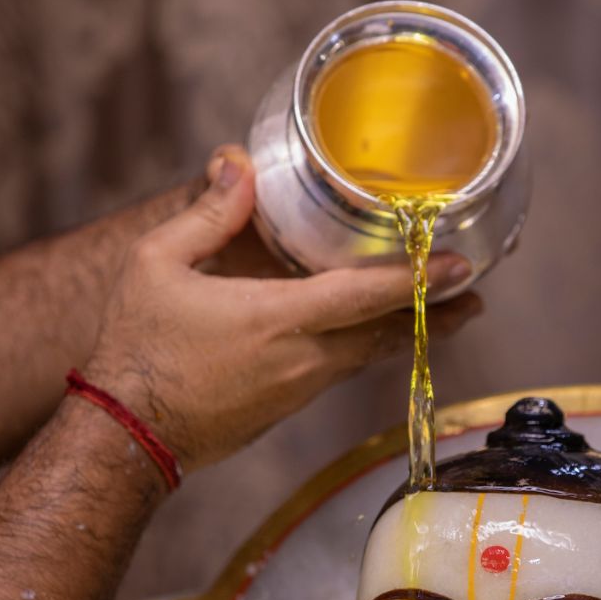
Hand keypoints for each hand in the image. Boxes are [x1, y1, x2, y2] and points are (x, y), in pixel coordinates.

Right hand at [83, 147, 479, 472]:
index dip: (422, 280)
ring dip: (404, 332)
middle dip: (436, 313)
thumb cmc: (137, 346)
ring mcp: (297, 390)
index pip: (367, 296)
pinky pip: (339, 372)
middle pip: (386, 333)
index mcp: (279, 319)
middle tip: (475, 294)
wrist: (125, 434)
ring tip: (442, 313)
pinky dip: (366, 350)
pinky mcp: (285, 410)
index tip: (464, 268)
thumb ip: (207, 214)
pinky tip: (368, 336)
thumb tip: (240, 165)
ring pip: (366, 356)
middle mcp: (303, 358)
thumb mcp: (157, 263)